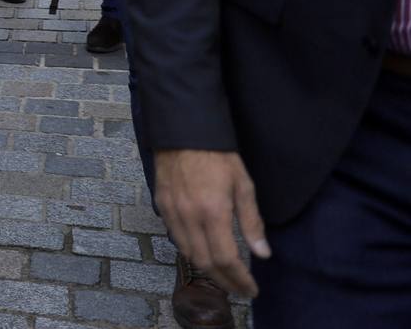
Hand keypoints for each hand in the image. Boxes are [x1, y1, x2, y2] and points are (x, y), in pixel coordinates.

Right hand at [154, 149, 269, 297]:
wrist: (183, 133)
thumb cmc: (218, 157)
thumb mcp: (243, 186)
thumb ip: (251, 222)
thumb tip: (262, 254)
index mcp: (213, 212)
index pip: (226, 258)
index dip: (240, 279)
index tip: (251, 290)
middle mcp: (189, 217)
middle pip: (205, 262)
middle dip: (224, 281)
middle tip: (239, 288)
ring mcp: (172, 212)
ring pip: (187, 253)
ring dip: (207, 270)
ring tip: (224, 276)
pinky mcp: (161, 206)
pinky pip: (175, 238)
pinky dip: (190, 251)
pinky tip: (203, 251)